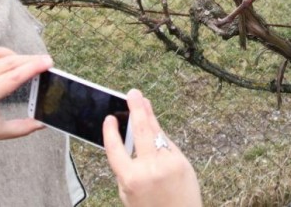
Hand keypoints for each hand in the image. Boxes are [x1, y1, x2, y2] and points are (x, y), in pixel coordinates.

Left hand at [0, 46, 52, 143]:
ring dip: (18, 56)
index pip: (13, 77)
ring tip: (31, 62)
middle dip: (31, 60)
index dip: (32, 68)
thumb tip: (43, 124)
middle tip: (47, 61)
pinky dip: (4, 53)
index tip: (48, 62)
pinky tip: (13, 60)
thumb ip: (20, 128)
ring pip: (0, 54)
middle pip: (9, 63)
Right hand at [103, 89, 201, 206]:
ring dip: (149, 114)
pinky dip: (159, 135)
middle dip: (136, 108)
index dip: (110, 132)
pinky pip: (166, 143)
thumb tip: (128, 140)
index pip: (115, 150)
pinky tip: (154, 125)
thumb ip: (127, 170)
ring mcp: (167, 163)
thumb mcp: (130, 195)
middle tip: (132, 93)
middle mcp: (148, 169)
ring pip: (155, 131)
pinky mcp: (181, 160)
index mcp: (130, 180)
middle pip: (140, 130)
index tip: (109, 118)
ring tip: (143, 101)